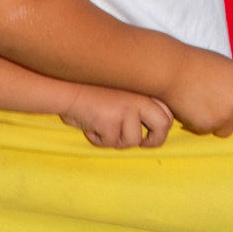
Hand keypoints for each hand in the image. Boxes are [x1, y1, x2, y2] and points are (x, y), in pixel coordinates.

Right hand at [59, 86, 174, 148]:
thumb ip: (138, 103)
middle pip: (163, 126)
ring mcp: (126, 109)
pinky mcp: (111, 121)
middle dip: (154, 140)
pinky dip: (98, 139)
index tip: (150, 133)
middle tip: (143, 144)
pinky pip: (110, 142)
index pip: (167, 112)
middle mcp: (139, 97)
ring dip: (117, 140)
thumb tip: (154, 128)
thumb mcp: (121, 91)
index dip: (161, 128)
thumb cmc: (91, 91)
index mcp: (143, 89)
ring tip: (102, 128)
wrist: (65, 87)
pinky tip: (90, 127)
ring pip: (133, 140)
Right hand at [166, 49, 232, 136]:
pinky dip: (203, 123)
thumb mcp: (231, 70)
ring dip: (220, 123)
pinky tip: (194, 109)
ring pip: (228, 131)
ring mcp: (223, 118)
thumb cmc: (200, 64)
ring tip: (207, 107)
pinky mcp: (206, 127)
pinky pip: (209, 131)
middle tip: (225, 109)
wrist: (173, 70)